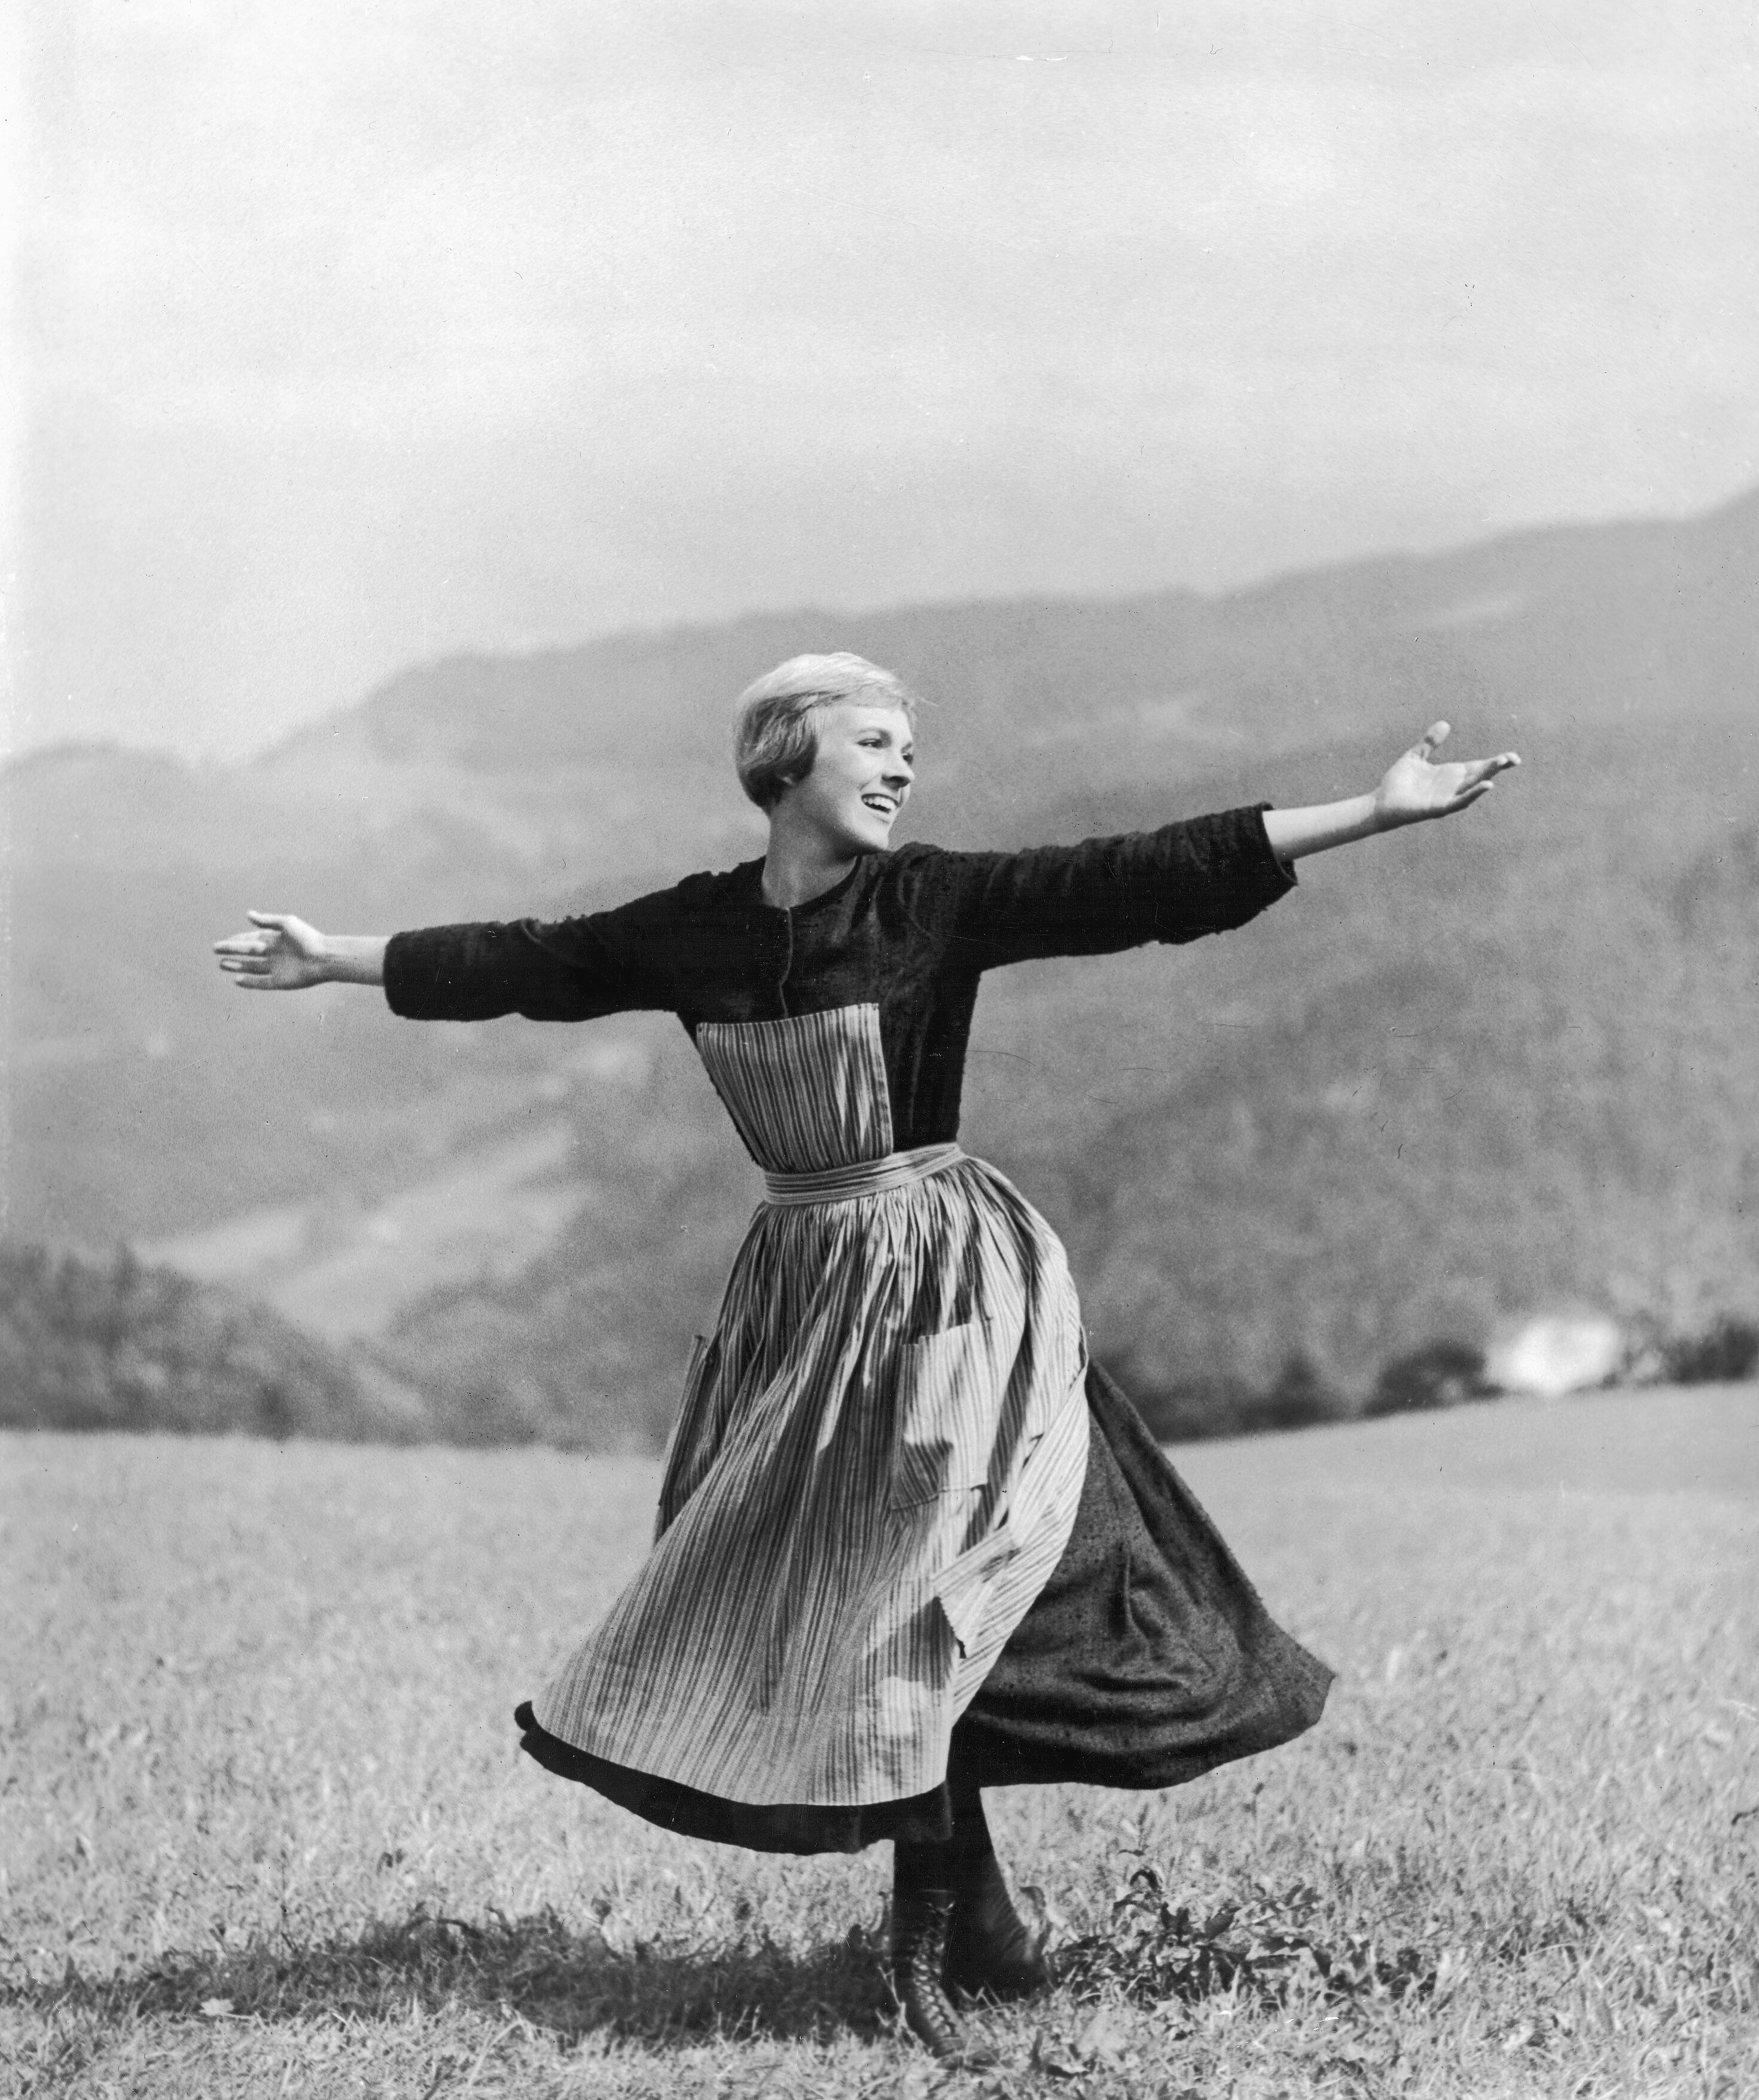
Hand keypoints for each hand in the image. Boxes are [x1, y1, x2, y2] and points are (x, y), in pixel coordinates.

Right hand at [213, 911, 331, 990]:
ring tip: (221, 964)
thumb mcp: (286, 923)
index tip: (223, 941)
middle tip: (215, 951)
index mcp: (275, 939)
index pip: (251, 939)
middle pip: (248, 954)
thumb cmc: (307, 938)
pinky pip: (261, 983)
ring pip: (251, 968)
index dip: (237, 940)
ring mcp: (276, 968)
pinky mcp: (280, 982)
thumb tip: (248, 914)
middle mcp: (274, 954)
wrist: (324, 958)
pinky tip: (235, 979)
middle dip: (232, 952)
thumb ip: (267, 921)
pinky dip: (248, 982)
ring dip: (236, 966)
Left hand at [1373, 722, 1519, 829]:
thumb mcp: (1416, 757)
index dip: (1495, 762)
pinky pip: (1459, 801)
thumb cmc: (1399, 782)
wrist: (1380, 803)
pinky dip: (1473, 794)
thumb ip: (1430, 742)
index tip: (1512, 757)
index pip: (1478, 767)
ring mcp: (1447, 798)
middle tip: (1513, 758)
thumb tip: (1445, 724)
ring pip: (1472, 787)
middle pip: (1480, 775)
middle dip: (1496, 767)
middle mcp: (1453, 786)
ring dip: (1487, 777)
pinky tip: (1485, 786)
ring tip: (1501, 765)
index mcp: (1451, 774)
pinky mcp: (1438, 808)